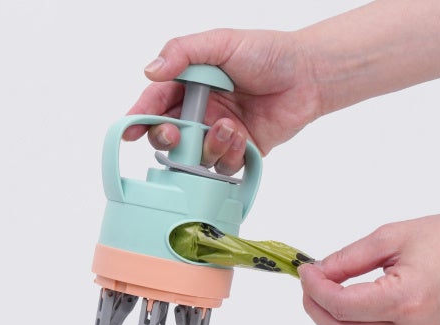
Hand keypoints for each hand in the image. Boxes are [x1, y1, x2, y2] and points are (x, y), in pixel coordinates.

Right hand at [123, 28, 320, 174]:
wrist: (308, 75)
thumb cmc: (268, 53)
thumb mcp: (221, 42)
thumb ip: (182, 52)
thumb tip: (150, 71)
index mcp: (189, 83)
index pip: (155, 102)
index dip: (139, 117)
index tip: (130, 130)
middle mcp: (200, 111)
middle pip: (167, 135)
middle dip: (167, 138)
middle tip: (176, 134)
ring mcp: (218, 133)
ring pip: (194, 156)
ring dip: (207, 146)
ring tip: (229, 127)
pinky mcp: (239, 151)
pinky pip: (222, 166)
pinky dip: (229, 155)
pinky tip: (243, 137)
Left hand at [298, 213, 439, 324]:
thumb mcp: (391, 236)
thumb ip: (348, 259)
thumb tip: (317, 272)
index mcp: (406, 300)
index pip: (340, 305)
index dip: (314, 288)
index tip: (305, 269)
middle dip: (314, 307)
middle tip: (308, 280)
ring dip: (327, 322)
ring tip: (321, 292)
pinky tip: (343, 304)